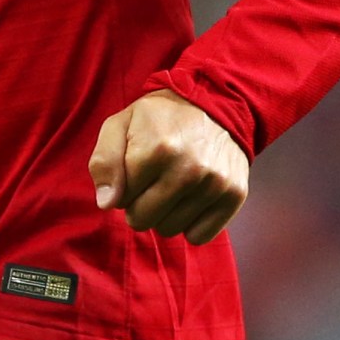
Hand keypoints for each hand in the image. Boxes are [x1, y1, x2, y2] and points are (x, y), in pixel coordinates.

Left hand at [88, 88, 248, 244]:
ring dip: (165, 213)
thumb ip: (104, 162)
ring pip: (170, 229)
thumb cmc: (159, 118)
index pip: (121, 199)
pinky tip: (191, 198)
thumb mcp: (120, 124)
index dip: (123, 187)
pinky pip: (199, 236)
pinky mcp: (234, 195)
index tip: (134, 170)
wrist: (214, 103)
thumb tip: (107, 204)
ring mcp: (215, 184)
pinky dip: (191, 223)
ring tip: (172, 186)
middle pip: (143, 219)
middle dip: (140, 204)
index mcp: (157, 149)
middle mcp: (189, 169)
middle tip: (151, 181)